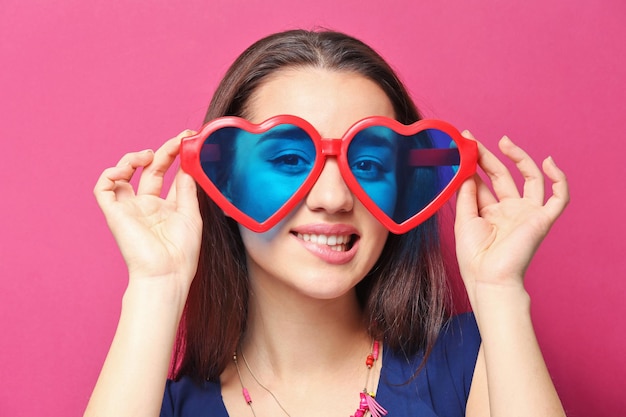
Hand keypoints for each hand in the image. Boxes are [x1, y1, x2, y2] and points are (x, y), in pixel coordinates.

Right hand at [93, 130, 201, 287]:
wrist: (167, 273)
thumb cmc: (182, 252)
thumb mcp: (190, 214)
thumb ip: (186, 189)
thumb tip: (188, 165)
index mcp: (165, 207)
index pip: (167, 174)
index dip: (175, 155)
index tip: (187, 139)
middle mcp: (146, 206)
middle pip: (148, 170)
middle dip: (161, 152)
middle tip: (177, 139)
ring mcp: (130, 209)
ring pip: (121, 176)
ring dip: (132, 159)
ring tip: (149, 155)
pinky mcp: (114, 214)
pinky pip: (103, 188)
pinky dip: (111, 174)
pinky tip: (127, 169)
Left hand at [454, 132, 568, 296]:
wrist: (488, 278)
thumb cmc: (474, 256)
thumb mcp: (464, 219)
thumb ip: (466, 194)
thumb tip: (466, 170)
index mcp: (489, 212)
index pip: (483, 181)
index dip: (474, 163)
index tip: (464, 143)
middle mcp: (509, 210)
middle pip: (502, 175)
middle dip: (490, 156)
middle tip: (475, 139)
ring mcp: (526, 213)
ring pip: (530, 179)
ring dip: (520, 159)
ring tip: (505, 142)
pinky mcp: (542, 220)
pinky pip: (558, 198)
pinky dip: (559, 180)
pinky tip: (548, 163)